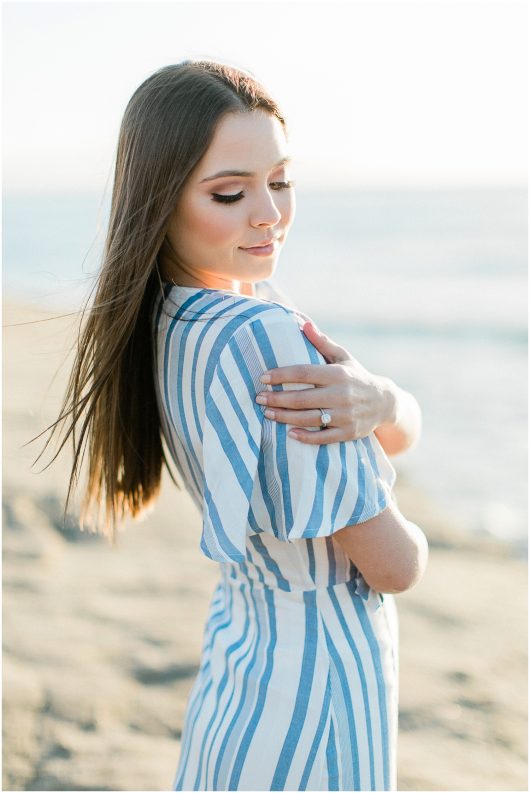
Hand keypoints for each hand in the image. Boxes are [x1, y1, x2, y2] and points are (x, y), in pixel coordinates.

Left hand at [255, 320, 395, 444]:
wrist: (385, 402)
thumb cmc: (356, 376)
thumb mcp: (343, 357)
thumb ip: (322, 342)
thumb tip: (303, 323)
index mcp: (337, 373)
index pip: (304, 372)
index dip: (281, 375)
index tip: (263, 377)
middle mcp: (341, 394)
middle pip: (302, 398)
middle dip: (277, 398)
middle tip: (258, 398)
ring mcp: (345, 415)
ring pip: (309, 418)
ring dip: (285, 417)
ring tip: (267, 413)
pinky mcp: (348, 432)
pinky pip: (323, 438)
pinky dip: (306, 437)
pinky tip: (289, 434)